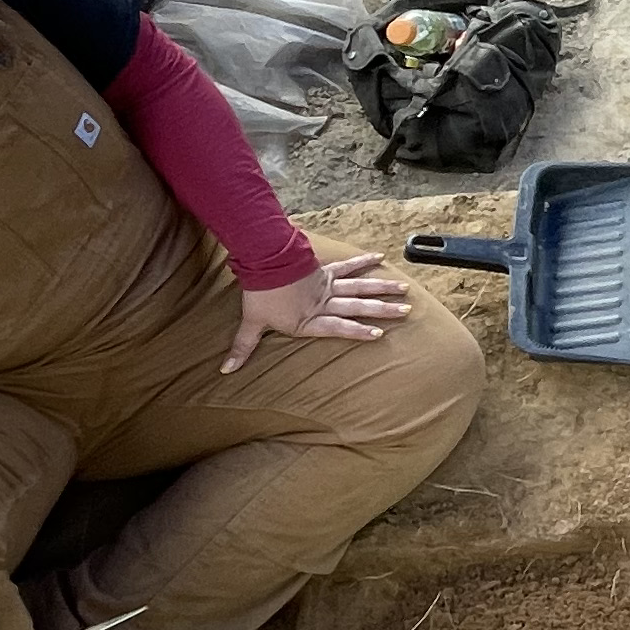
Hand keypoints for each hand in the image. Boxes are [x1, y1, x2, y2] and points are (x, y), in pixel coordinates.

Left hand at [225, 252, 410, 373]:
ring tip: (404, 290)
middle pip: (357, 306)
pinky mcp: (323, 270)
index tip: (378, 333)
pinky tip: (380, 258)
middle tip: (405, 311)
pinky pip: (347, 266)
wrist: (262, 260)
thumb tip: (225, 371)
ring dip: (382, 288)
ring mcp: (326, 285)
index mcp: (309, 319)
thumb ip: (243, 347)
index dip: (357, 331)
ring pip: (359, 286)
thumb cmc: (258, 294)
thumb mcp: (251, 324)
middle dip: (382, 310)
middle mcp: (323, 302)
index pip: (338, 327)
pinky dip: (363, 262)